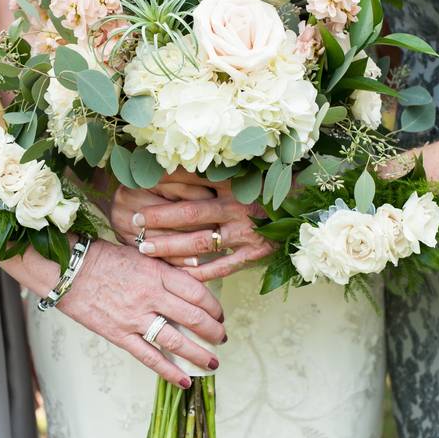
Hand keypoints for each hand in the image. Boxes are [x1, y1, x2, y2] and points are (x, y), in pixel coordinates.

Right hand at [49, 240, 225, 387]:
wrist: (67, 271)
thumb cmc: (102, 258)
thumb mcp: (140, 254)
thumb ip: (165, 267)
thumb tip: (193, 275)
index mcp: (157, 272)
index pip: (197, 293)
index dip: (214, 307)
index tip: (219, 314)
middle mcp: (150, 295)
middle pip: (193, 318)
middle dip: (213, 331)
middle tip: (221, 338)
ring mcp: (135, 317)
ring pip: (176, 341)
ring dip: (199, 354)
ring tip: (212, 362)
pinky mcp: (119, 335)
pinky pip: (149, 357)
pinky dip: (169, 372)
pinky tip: (184, 380)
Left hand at [119, 171, 276, 281]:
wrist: (306, 206)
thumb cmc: (269, 185)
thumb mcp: (243, 171)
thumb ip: (213, 170)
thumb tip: (171, 163)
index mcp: (233, 182)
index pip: (190, 180)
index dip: (161, 183)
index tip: (136, 184)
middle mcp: (237, 206)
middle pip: (189, 213)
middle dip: (158, 218)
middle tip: (132, 221)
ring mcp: (246, 231)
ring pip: (200, 242)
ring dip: (170, 246)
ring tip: (144, 249)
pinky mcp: (255, 252)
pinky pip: (222, 267)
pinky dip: (199, 273)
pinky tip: (178, 275)